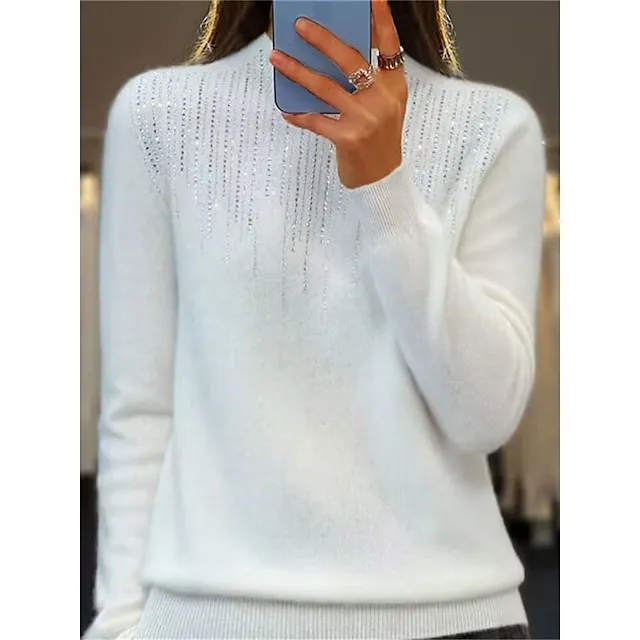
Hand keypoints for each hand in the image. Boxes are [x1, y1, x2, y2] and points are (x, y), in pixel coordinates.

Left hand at [269, 0, 407, 188]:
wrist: (381, 180)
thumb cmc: (379, 140)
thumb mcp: (384, 105)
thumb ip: (369, 81)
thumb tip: (332, 54)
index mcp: (394, 86)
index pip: (389, 45)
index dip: (380, 19)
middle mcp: (382, 99)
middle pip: (350, 60)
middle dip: (322, 40)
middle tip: (300, 25)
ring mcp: (365, 118)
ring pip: (325, 87)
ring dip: (297, 71)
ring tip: (277, 59)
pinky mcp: (348, 138)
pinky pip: (316, 120)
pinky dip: (299, 115)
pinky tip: (287, 110)